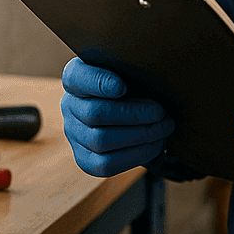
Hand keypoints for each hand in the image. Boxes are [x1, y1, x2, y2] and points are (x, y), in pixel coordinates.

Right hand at [60, 58, 174, 176]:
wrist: (127, 108)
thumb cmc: (131, 82)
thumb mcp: (129, 68)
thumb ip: (131, 68)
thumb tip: (153, 79)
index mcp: (75, 78)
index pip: (77, 78)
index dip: (98, 83)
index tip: (122, 86)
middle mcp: (69, 105)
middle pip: (94, 113)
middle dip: (134, 115)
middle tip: (161, 113)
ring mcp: (74, 134)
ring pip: (101, 141)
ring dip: (139, 136)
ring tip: (163, 129)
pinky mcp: (84, 158)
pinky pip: (105, 165)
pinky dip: (135, 155)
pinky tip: (155, 145)